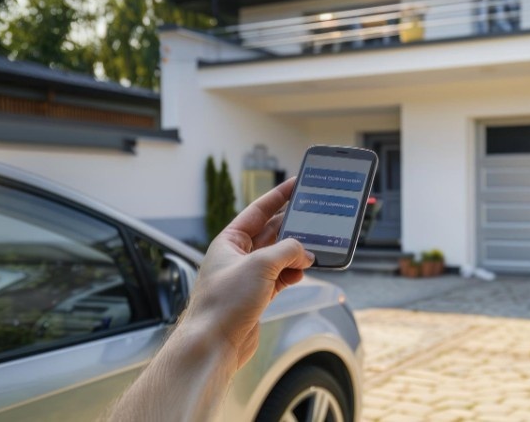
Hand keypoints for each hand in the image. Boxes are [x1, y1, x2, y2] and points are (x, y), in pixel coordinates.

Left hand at [181, 177, 313, 368]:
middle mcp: (237, 256)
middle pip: (271, 233)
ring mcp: (247, 277)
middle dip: (292, 227)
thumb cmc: (225, 302)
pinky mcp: (257, 296)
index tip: (297, 185)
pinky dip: (293, 273)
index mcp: (229, 241)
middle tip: (314, 217)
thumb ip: (288, 250)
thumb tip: (307, 253)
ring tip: (315, 249)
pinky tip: (304, 272)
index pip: (258, 210)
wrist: (214, 344)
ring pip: (278, 256)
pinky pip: (281, 277)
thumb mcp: (261, 264)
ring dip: (296, 253)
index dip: (278, 196)